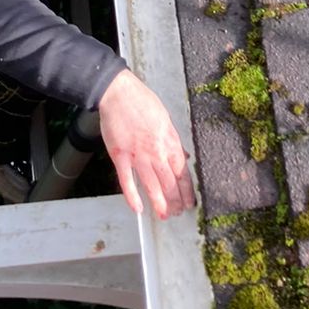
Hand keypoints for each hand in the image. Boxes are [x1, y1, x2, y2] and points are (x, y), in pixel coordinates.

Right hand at [97, 70, 195, 219]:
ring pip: (152, 185)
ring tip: (164, 215)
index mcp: (169, 141)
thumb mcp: (165, 118)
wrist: (118, 93)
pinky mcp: (120, 156)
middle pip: (169, 182)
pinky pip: (127, 180)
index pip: (182, 171)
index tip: (190, 201)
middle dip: (175, 200)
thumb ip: (173, 140)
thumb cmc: (142, 102)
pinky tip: (138, 208)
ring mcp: (137, 154)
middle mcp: (156, 151)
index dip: (186, 190)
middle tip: (178, 213)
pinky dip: (133, 196)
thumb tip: (183, 156)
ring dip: (160, 203)